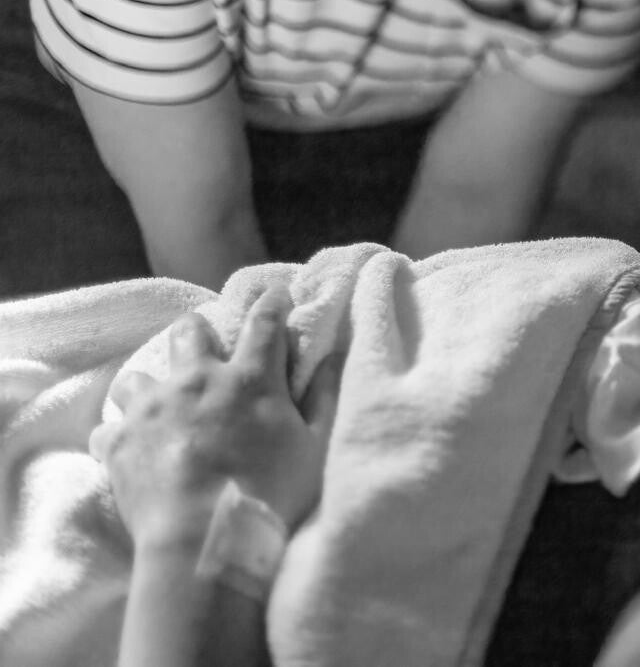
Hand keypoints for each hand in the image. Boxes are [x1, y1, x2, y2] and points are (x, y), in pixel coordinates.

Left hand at [88, 287, 339, 549]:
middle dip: (197, 332)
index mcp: (249, 378)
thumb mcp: (316, 447)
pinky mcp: (118, 443)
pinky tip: (132, 449)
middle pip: (189, 331)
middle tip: (205, 350)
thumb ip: (324, 397)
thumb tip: (332, 357)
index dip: (272, 303)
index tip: (275, 294)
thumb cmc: (271, 494)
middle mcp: (196, 380)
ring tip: (158, 407)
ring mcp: (151, 409)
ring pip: (136, 376)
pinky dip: (120, 436)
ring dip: (148, 387)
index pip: (264, 322)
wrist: (203, 543)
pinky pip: (108, 428)